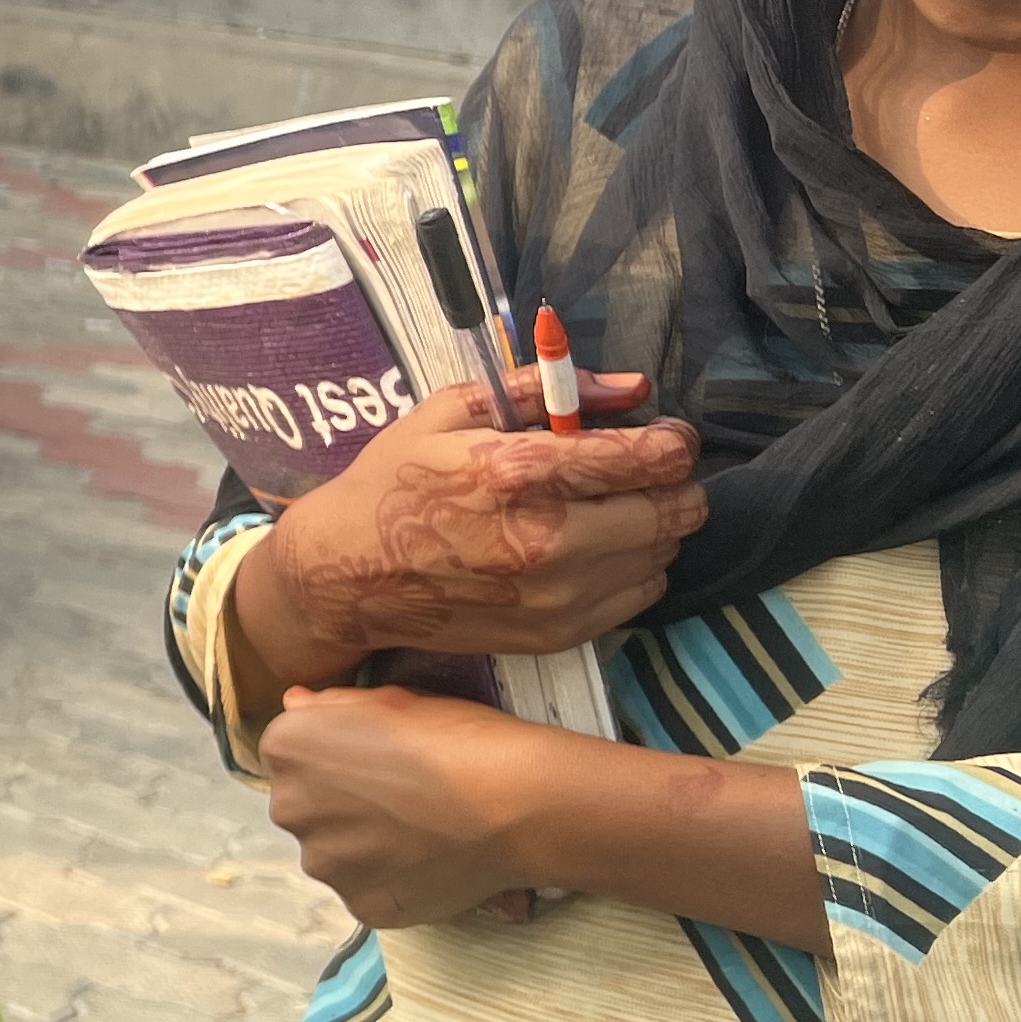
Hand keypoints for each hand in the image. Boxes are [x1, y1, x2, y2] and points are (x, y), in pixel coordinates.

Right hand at [231, 377, 700, 690]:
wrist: (345, 576)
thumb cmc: (393, 485)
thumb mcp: (448, 414)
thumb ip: (541, 391)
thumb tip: (632, 386)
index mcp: (518, 473)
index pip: (650, 458)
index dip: (673, 441)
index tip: (664, 437)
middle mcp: (548, 540)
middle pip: (675, 511)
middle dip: (672, 485)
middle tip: (642, 475)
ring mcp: (556, 596)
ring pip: (664, 555)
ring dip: (652, 528)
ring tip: (610, 513)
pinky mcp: (559, 634)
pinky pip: (639, 596)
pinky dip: (632, 569)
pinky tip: (592, 552)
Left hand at [262, 683, 579, 927]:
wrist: (515, 802)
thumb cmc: (456, 736)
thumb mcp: (391, 699)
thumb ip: (331, 706)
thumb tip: (295, 704)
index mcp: (287, 748)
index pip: (292, 756)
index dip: (338, 758)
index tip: (379, 759)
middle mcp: (289, 809)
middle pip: (307, 807)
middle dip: (343, 805)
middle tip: (403, 799)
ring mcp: (324, 865)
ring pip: (334, 854)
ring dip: (364, 847)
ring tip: (422, 834)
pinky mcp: (360, 906)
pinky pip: (367, 891)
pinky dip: (392, 881)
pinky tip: (429, 863)